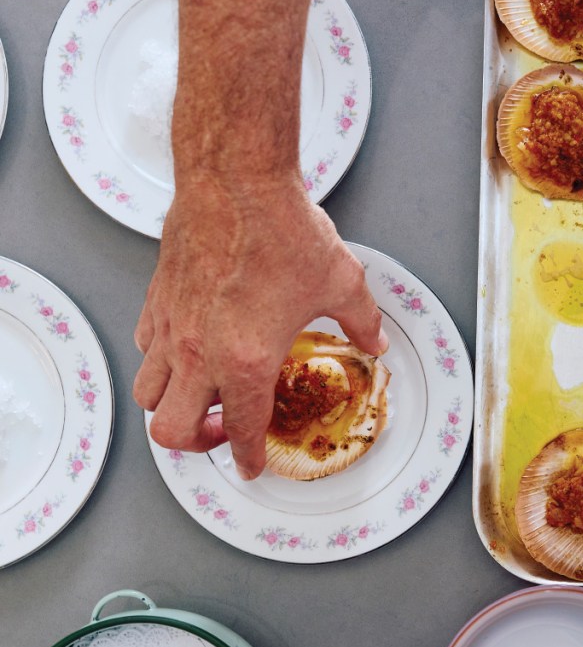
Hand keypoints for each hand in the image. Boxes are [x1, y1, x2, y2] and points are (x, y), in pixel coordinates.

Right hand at [133, 174, 387, 479]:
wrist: (237, 180)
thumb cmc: (283, 229)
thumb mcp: (343, 283)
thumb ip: (362, 323)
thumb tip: (374, 341)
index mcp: (246, 360)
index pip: (241, 431)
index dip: (247, 458)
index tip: (250, 466)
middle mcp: (200, 351)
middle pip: (171, 431)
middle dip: (198, 444)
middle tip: (223, 431)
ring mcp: (171, 326)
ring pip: (148, 394)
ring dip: (172, 406)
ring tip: (201, 396)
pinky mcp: (156, 299)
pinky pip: (144, 349)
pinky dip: (160, 361)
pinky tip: (187, 349)